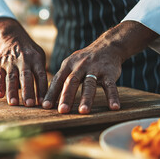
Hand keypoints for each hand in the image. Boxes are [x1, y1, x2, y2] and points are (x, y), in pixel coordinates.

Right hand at [0, 18, 47, 105]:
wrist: (12, 36)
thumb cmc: (30, 52)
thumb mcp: (40, 57)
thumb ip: (41, 73)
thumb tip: (47, 94)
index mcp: (36, 59)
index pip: (40, 75)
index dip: (42, 89)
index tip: (43, 103)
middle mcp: (23, 60)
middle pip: (26, 77)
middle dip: (28, 91)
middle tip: (29, 104)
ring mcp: (10, 62)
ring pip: (11, 78)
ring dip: (12, 91)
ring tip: (14, 103)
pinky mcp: (0, 64)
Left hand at [42, 21, 158, 113]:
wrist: (107, 46)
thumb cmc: (84, 61)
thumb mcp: (70, 65)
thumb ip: (61, 79)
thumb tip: (48, 98)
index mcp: (68, 65)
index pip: (57, 80)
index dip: (51, 93)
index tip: (45, 106)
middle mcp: (80, 66)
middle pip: (71, 82)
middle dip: (66, 97)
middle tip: (62, 111)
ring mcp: (95, 69)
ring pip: (90, 84)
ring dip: (86, 98)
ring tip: (84, 111)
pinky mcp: (109, 73)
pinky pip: (111, 86)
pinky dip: (113, 97)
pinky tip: (114, 107)